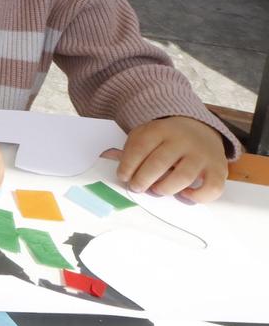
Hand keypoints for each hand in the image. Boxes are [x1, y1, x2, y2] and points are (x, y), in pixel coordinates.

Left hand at [112, 116, 228, 201]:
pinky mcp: (219, 169)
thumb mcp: (146, 135)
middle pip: (159, 163)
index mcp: (161, 129)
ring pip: (183, 177)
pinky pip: (212, 188)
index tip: (123, 176)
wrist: (200, 129)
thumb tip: (107, 158)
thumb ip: (130, 148)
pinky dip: (198, 196)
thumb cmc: (166, 138)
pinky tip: (184, 194)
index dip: (128, 164)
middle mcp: (183, 141)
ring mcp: (202, 155)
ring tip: (156, 189)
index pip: (140, 147)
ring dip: (165, 188)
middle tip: (136, 187)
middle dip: (143, 179)